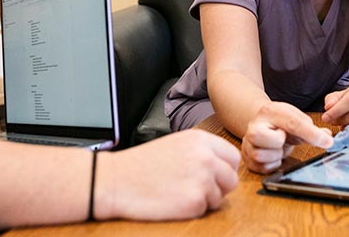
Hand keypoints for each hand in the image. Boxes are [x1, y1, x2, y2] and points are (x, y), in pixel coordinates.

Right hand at [97, 130, 239, 219]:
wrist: (116, 181)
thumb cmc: (141, 165)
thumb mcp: (175, 144)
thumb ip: (201, 151)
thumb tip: (222, 165)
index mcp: (200, 140)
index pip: (232, 157)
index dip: (223, 169)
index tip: (212, 175)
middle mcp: (206, 157)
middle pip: (231, 179)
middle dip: (218, 187)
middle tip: (195, 188)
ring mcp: (202, 179)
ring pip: (221, 196)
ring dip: (205, 199)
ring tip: (179, 192)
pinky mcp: (194, 201)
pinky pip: (205, 210)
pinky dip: (192, 210)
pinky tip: (173, 201)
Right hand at [241, 101, 332, 173]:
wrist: (260, 123)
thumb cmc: (279, 122)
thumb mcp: (295, 119)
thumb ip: (311, 128)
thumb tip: (328, 137)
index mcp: (270, 111)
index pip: (293, 123)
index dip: (312, 134)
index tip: (327, 142)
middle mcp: (255, 126)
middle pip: (270, 139)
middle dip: (279, 141)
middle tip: (282, 137)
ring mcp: (248, 143)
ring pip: (263, 156)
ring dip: (277, 154)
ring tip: (277, 146)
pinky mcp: (247, 158)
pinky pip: (263, 168)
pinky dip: (273, 163)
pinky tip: (273, 154)